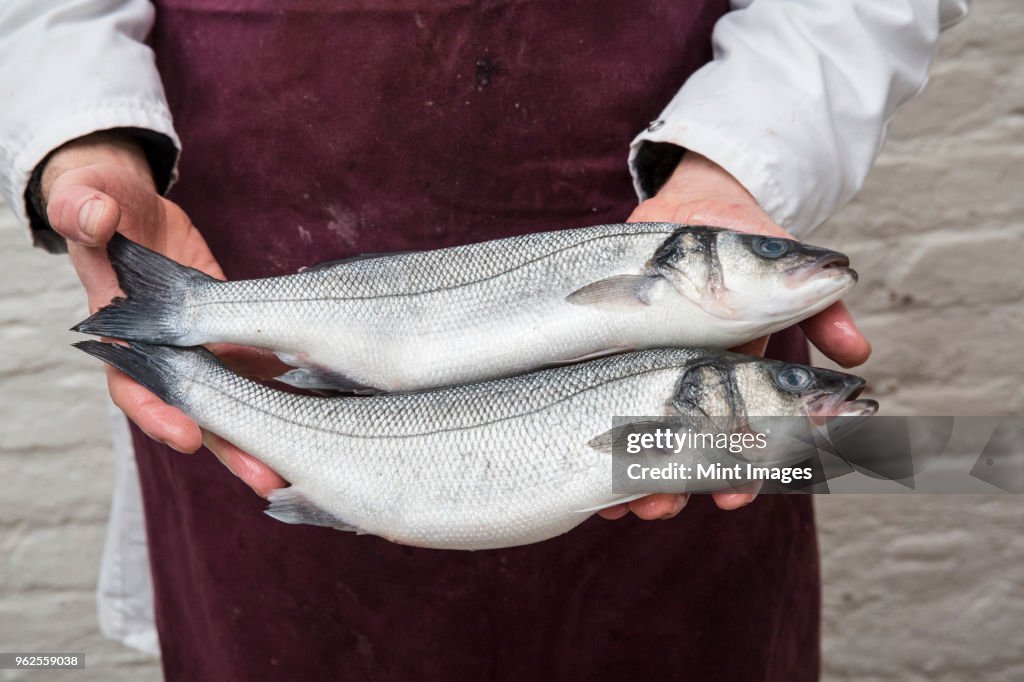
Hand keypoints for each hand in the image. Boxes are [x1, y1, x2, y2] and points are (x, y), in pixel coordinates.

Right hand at [47, 131, 285, 495]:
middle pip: (195, 410)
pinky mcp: (231, 330)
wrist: (129, 205)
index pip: (132, 384)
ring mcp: (201, 346)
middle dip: (229, 447)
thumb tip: (97, 216)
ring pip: (235, 398)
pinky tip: (325, 404)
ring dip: (266, 431)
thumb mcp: (84, 196)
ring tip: (297, 466)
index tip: (186, 435)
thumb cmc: (97, 200)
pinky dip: (288, 384)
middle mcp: (164, 351)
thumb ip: (84, 209)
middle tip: (265, 478)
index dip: (158, 413)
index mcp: (121, 332)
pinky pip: (260, 361)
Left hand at [598, 152, 871, 520]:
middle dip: (677, 484)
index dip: (742, 470)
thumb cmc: (746, 242)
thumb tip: (859, 354)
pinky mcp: (617, 351)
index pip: (745, 433)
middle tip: (662, 508)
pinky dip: (594, 438)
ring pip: (645, 434)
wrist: (693, 206)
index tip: (731, 495)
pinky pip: (601, 402)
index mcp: (737, 370)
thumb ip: (820, 311)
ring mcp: (654, 369)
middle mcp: (694, 379)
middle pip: (688, 446)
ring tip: (622, 503)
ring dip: (634, 475)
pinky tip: (584, 474)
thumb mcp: (787, 271)